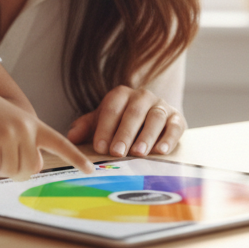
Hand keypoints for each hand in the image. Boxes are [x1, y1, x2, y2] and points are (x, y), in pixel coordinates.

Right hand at [0, 81, 93, 181]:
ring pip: (9, 171)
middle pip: (27, 170)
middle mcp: (25, 129)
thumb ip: (26, 144)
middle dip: (12, 171)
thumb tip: (36, 167)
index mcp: (33, 125)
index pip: (60, 143)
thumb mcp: (12, 124)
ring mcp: (8, 133)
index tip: (91, 170)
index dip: (75, 158)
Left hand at [66, 85, 184, 157]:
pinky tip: (161, 150)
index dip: (104, 128)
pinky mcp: (177, 118)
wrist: (150, 117)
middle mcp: (142, 96)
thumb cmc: (121, 121)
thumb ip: (87, 127)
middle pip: (133, 113)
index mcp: (121, 95)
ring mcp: (161, 106)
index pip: (111, 108)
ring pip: (154, 118)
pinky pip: (174, 126)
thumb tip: (71, 138)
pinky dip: (169, 138)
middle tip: (116, 152)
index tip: (99, 147)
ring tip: (138, 153)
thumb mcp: (102, 121)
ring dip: (146, 136)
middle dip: (124, 133)